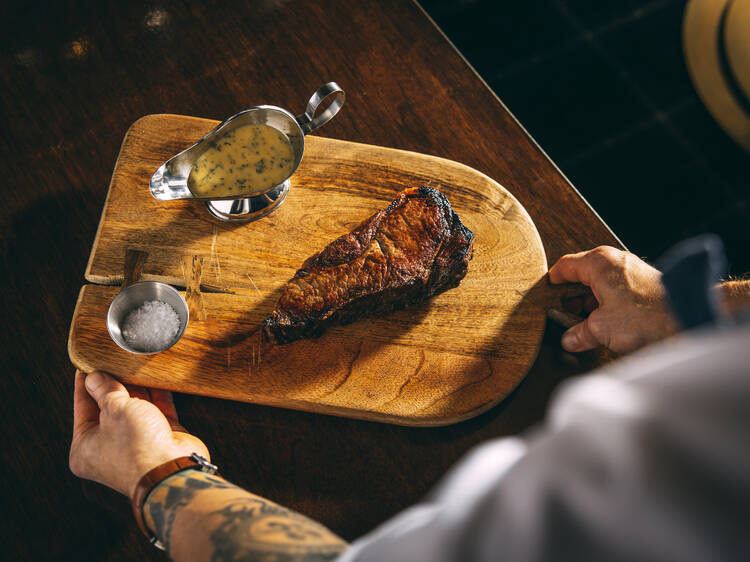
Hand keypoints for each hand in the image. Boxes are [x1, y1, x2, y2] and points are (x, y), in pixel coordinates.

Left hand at [70, 370, 208, 498]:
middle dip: (115, 383)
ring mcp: (137, 442)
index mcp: (86, 447)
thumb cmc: (135, 447)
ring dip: (137, 387)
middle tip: (115, 359)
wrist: (171, 469)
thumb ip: (106, 390)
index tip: (89, 363)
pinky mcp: (162, 437)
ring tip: (136, 364)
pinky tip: (157, 376)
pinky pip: (158, 410)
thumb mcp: (114, 409)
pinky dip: (158, 394)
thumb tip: (95, 377)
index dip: (86, 383)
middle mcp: (110, 446)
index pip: (82, 408)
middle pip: (109, 407)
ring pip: (135, 407)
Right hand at [549, 246, 677, 352]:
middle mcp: (614, 261)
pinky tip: (605, 324)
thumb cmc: (648, 316)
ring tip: (584, 325)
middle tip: (563, 317)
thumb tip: (571, 339)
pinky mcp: (643, 283)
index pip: (564, 266)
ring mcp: (630, 270)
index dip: (551, 284)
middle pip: (581, 275)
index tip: (545, 296)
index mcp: (598, 263)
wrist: (687, 317)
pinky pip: (615, 291)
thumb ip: (580, 333)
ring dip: (589, 303)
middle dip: (570, 298)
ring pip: (599, 284)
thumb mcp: (602, 329)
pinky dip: (606, 304)